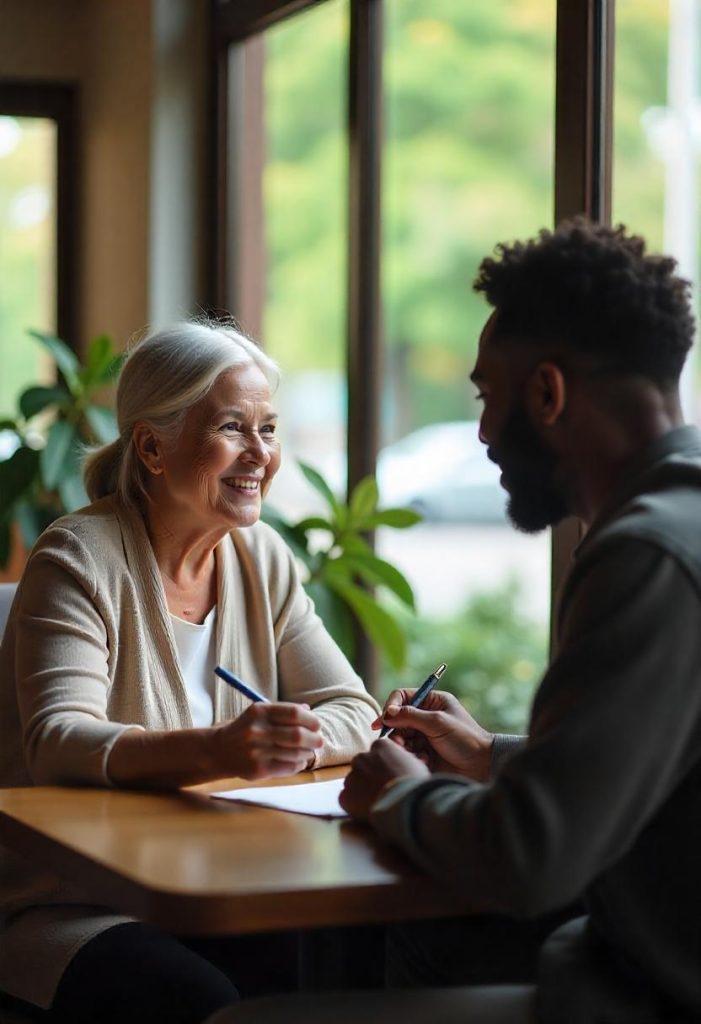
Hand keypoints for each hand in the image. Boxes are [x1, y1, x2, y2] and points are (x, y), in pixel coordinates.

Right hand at [214, 702, 323, 779]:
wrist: (218, 751)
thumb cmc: (245, 729)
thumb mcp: (259, 714)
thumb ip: (283, 711)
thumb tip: (308, 710)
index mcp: (259, 712)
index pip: (294, 713)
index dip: (311, 719)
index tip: (317, 725)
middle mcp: (257, 731)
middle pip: (297, 735)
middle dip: (314, 739)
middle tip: (319, 741)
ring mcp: (257, 752)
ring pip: (295, 753)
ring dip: (307, 752)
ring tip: (308, 751)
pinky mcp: (258, 770)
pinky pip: (288, 767)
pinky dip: (298, 764)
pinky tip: (298, 761)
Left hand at [339, 739, 429, 820]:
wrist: (406, 806)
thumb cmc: (415, 785)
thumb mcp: (415, 763)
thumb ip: (402, 758)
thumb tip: (401, 762)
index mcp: (380, 746)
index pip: (377, 751)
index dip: (383, 764)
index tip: (388, 774)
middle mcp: (362, 758)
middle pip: (362, 765)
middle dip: (369, 775)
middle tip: (380, 788)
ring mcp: (351, 777)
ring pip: (353, 782)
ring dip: (360, 790)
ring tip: (375, 802)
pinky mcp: (345, 796)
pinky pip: (346, 799)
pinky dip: (353, 805)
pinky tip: (366, 811)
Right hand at [372, 688, 493, 781]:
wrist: (481, 766)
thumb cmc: (465, 739)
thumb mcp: (437, 723)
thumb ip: (410, 716)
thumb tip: (386, 713)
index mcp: (432, 701)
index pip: (402, 697)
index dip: (391, 707)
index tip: (383, 721)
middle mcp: (426, 716)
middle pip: (398, 718)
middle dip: (396, 730)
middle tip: (399, 743)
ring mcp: (424, 734)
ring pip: (400, 736)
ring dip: (403, 745)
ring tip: (412, 753)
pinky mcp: (423, 752)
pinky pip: (407, 751)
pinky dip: (411, 756)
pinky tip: (423, 761)